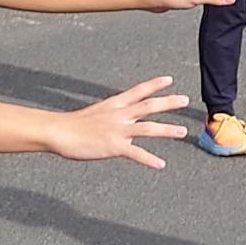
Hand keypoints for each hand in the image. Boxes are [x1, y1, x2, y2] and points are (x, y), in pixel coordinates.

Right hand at [45, 76, 189, 168]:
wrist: (59, 131)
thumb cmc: (73, 125)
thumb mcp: (97, 114)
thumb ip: (114, 118)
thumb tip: (125, 126)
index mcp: (114, 105)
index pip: (139, 91)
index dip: (155, 84)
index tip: (169, 80)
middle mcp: (119, 115)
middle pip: (149, 106)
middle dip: (169, 102)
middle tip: (186, 100)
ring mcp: (118, 130)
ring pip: (148, 128)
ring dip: (167, 130)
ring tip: (183, 132)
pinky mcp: (114, 146)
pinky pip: (136, 153)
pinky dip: (149, 159)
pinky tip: (160, 164)